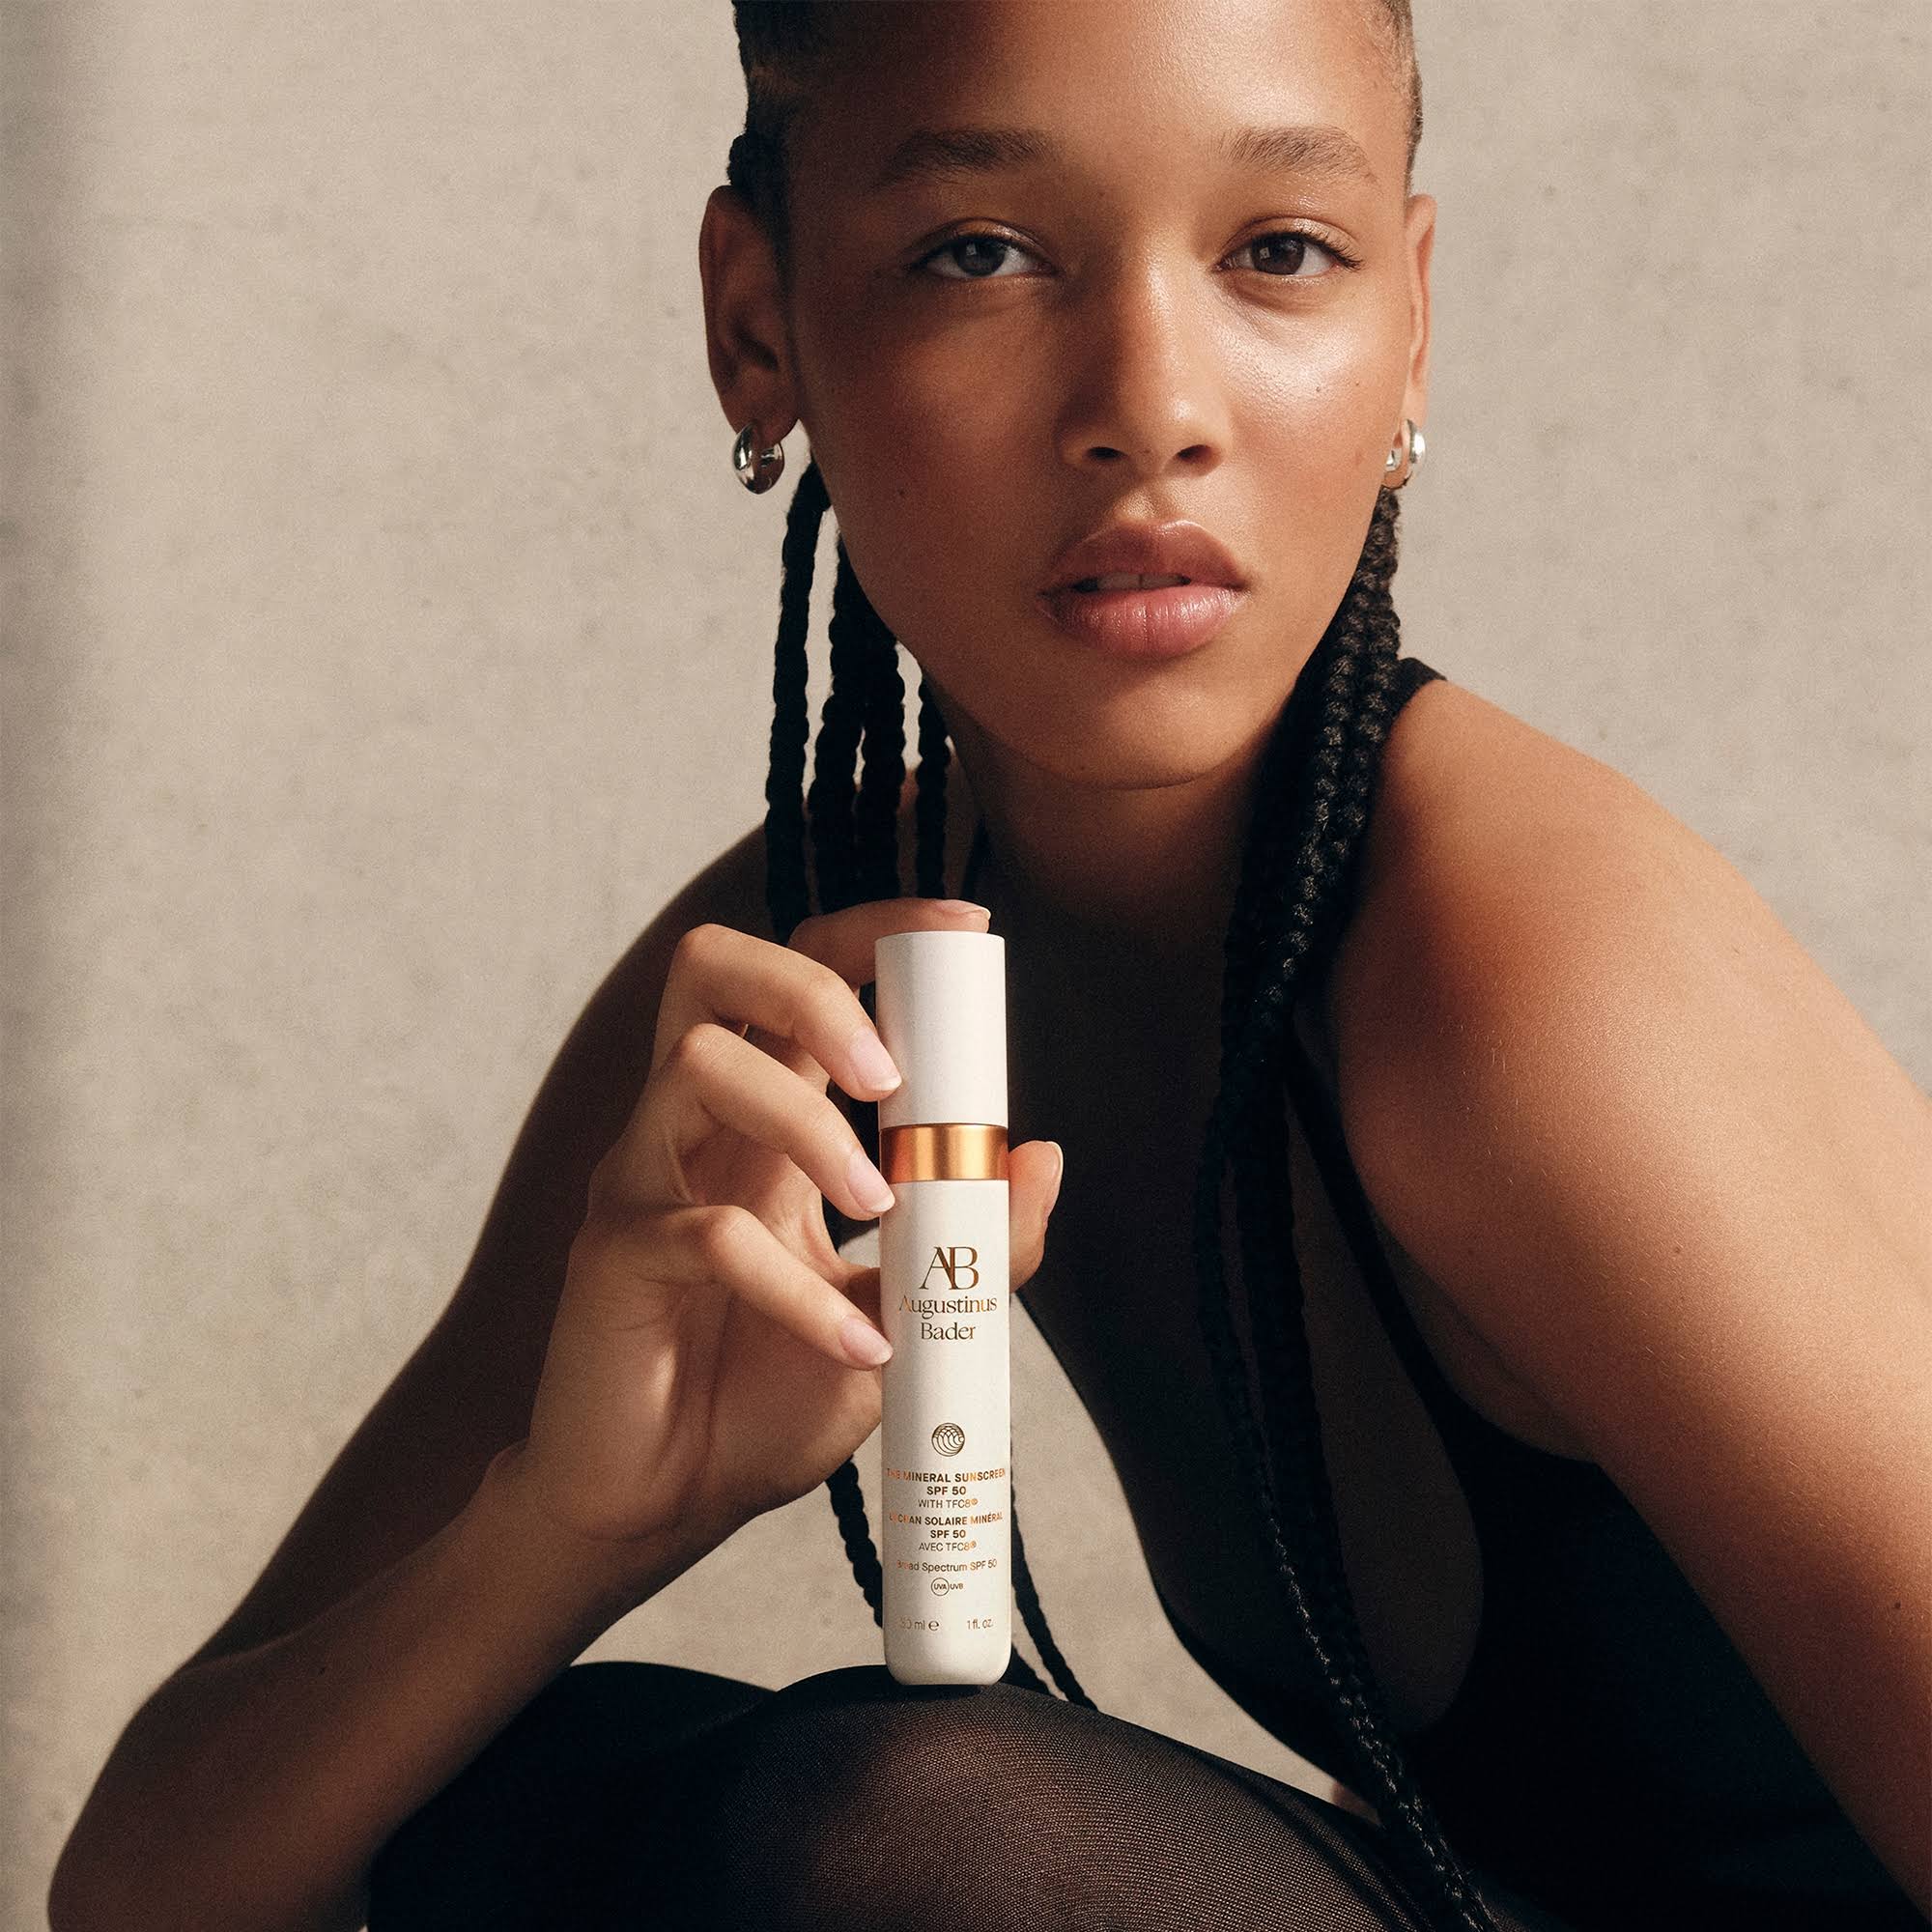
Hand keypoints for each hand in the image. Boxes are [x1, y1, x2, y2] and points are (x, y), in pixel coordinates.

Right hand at [501, 897, 1063, 1580]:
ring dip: (808, 1126)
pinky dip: (799, 1287)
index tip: (967, 927)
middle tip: (889, 1074)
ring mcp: (643, 1179)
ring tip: (878, 1210)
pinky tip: (858, 1343)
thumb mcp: (901, 1312)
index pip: (799, 969)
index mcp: (763, 1114)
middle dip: (815, 985)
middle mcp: (695, 1124)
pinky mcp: (615, 1257)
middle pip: (713, 966)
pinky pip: (705, 1231)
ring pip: (700, 1066)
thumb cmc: (768, 1396)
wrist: (664, 1506)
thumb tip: (1044, 1154)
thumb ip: (974, 1241)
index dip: (874, 929)